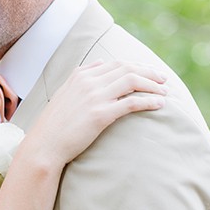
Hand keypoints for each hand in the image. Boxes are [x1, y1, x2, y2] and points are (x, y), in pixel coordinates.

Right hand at [42, 60, 167, 162]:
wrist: (44, 145)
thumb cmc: (55, 124)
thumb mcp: (65, 93)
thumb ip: (83, 77)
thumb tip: (101, 63)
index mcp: (80, 75)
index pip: (116, 63)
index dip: (137, 66)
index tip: (150, 73)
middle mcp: (88, 82)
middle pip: (127, 68)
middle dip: (149, 72)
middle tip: (164, 79)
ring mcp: (94, 97)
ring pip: (132, 81)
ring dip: (153, 85)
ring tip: (165, 92)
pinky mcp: (100, 115)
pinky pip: (131, 102)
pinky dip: (149, 101)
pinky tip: (160, 104)